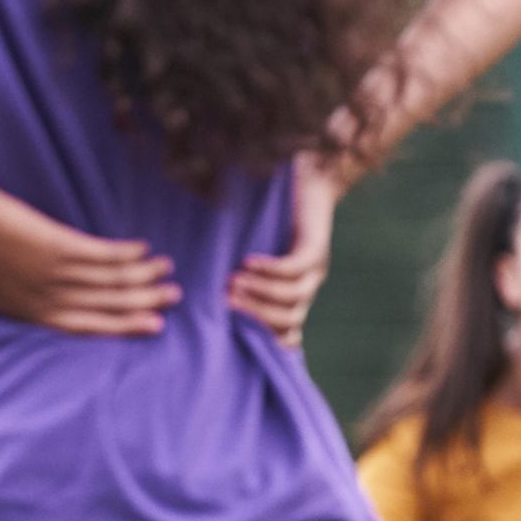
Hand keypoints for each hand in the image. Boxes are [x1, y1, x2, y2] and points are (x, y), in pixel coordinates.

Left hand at [0, 191, 178, 335]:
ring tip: (167, 274)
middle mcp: (48, 298)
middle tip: (172, 301)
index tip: (148, 326)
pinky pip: (102, 255)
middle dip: (142, 304)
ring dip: (143, 277)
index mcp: (29, 311)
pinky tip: (143, 250)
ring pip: (111, 281)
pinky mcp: (60, 247)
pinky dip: (126, 254)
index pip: (83, 325)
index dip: (119, 326)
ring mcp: (56, 274)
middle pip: (106, 305)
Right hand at [229, 156, 338, 346]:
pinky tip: (247, 260)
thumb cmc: (271, 215)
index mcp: (293, 296)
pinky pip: (294, 269)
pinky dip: (269, 269)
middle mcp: (307, 288)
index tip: (231, 334)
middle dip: (253, 315)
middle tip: (224, 300)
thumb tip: (204, 291)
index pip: (286, 335)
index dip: (263, 340)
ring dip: (260, 293)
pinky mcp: (316, 248)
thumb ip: (237, 273)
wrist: (308, 180)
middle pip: (286, 322)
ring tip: (233, 282)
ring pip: (291, 299)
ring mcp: (315, 270)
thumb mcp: (252, 250)